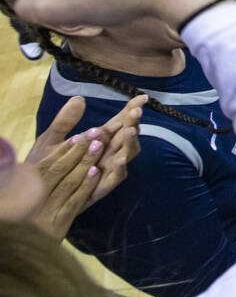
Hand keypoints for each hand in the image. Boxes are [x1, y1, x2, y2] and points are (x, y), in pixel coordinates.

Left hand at [26, 94, 144, 239]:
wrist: (33, 198)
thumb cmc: (44, 168)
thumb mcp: (51, 140)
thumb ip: (65, 121)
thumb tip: (79, 98)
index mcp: (99, 141)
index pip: (120, 122)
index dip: (131, 110)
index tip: (142, 98)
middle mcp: (106, 155)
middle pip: (127, 138)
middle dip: (133, 125)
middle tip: (134, 115)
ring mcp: (105, 172)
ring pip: (125, 157)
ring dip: (129, 145)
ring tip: (129, 133)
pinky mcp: (99, 189)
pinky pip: (112, 180)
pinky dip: (116, 170)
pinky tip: (114, 160)